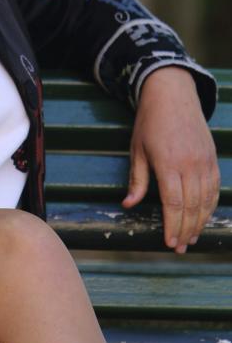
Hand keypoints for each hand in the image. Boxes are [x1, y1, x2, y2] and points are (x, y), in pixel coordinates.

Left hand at [121, 66, 219, 252]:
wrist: (172, 94)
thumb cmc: (149, 122)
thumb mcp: (137, 149)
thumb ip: (136, 179)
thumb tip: (128, 205)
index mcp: (168, 163)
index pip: (173, 204)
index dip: (172, 226)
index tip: (169, 242)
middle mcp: (190, 164)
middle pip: (191, 207)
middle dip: (186, 230)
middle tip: (179, 247)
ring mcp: (204, 161)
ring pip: (206, 201)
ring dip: (199, 222)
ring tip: (191, 238)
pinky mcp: (212, 158)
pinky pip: (214, 188)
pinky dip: (210, 206)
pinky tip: (203, 217)